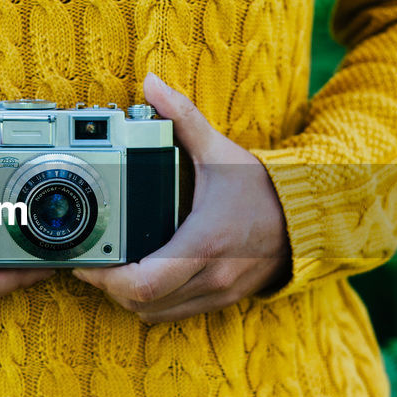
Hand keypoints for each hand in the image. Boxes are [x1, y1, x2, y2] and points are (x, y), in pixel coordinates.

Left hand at [72, 73, 290, 323]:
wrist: (310, 219)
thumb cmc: (262, 189)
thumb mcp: (219, 151)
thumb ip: (183, 117)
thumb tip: (151, 82)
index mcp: (205, 243)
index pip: (144, 283)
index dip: (106, 278)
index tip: (87, 260)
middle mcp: (211, 276)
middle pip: (140, 304)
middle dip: (109, 286)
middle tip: (93, 261)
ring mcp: (217, 293)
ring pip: (154, 314)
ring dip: (129, 297)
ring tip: (114, 268)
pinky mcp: (221, 300)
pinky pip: (174, 314)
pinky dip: (152, 302)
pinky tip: (143, 277)